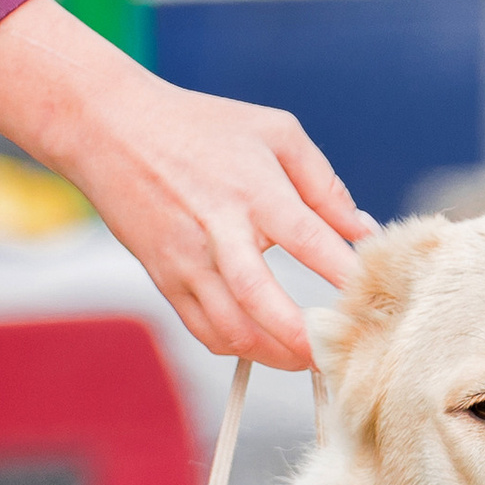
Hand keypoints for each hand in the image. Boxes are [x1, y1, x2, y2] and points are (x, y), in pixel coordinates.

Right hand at [0, 0, 372, 366]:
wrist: (109, 128)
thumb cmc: (200, 126)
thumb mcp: (275, 133)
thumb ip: (325, 185)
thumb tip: (364, 232)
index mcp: (253, 190)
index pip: (310, 241)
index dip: (346, 276)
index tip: (376, 300)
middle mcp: (218, 232)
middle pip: (262, 302)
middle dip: (305, 339)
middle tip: (339, 353)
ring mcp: (186, 261)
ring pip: (232, 332)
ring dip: (276, 355)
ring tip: (311, 358)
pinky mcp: (164, 279)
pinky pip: (205, 331)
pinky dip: (241, 348)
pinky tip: (268, 345)